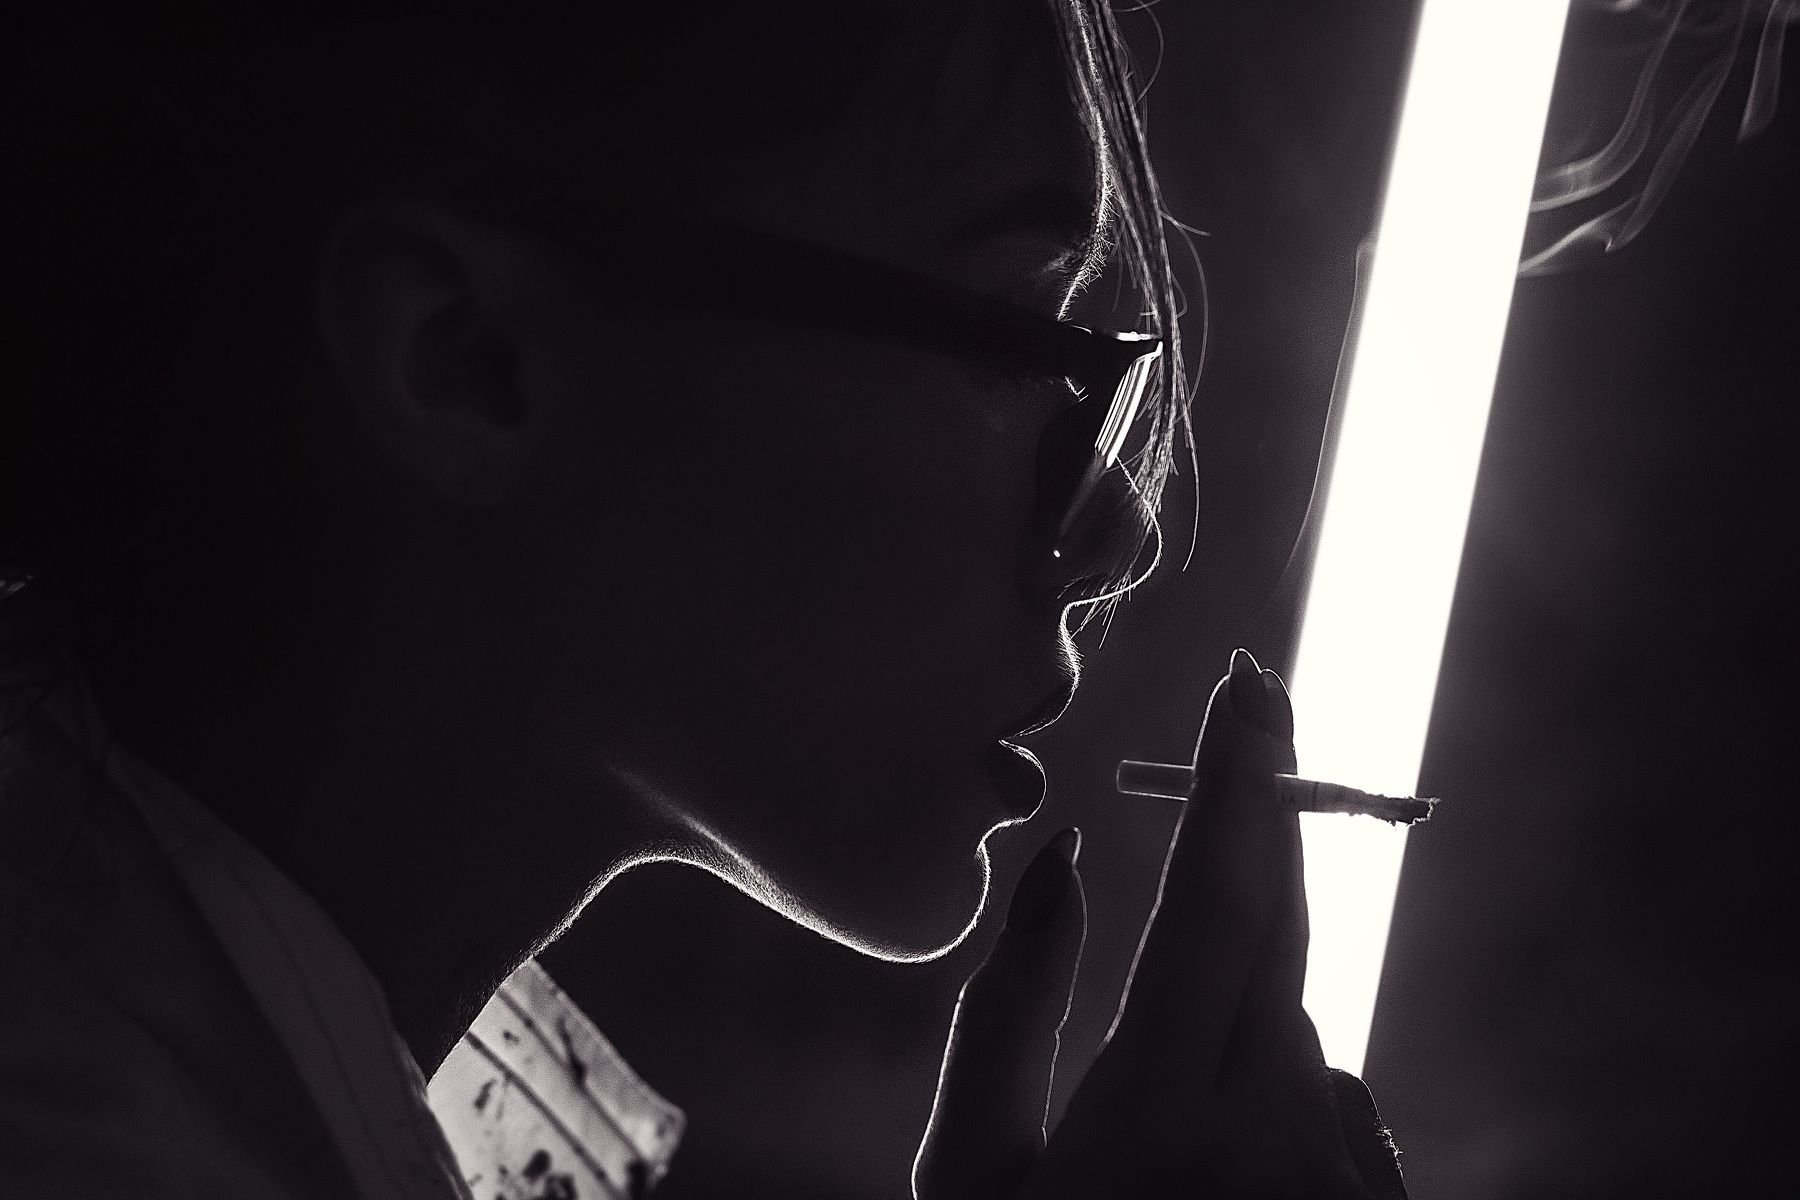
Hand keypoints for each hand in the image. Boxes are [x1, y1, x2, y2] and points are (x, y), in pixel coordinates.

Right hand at [915, 650, 1406, 1197]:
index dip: (1237, 779)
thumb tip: (1057, 858)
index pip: (1218, 898)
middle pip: (1286, 928)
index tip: (1252, 680)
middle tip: (1255, 720)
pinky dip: (1277, 1089)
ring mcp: (1342, 1182)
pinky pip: (1331, 1106)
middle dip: (1265, 820)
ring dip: (1245, 1003)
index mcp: (1164, 1111)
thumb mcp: (970, 1171)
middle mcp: (1281, 1136)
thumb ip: (1008, 1005)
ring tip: (1161, 1105)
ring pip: (1301, 1026)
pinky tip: (1216, 1165)